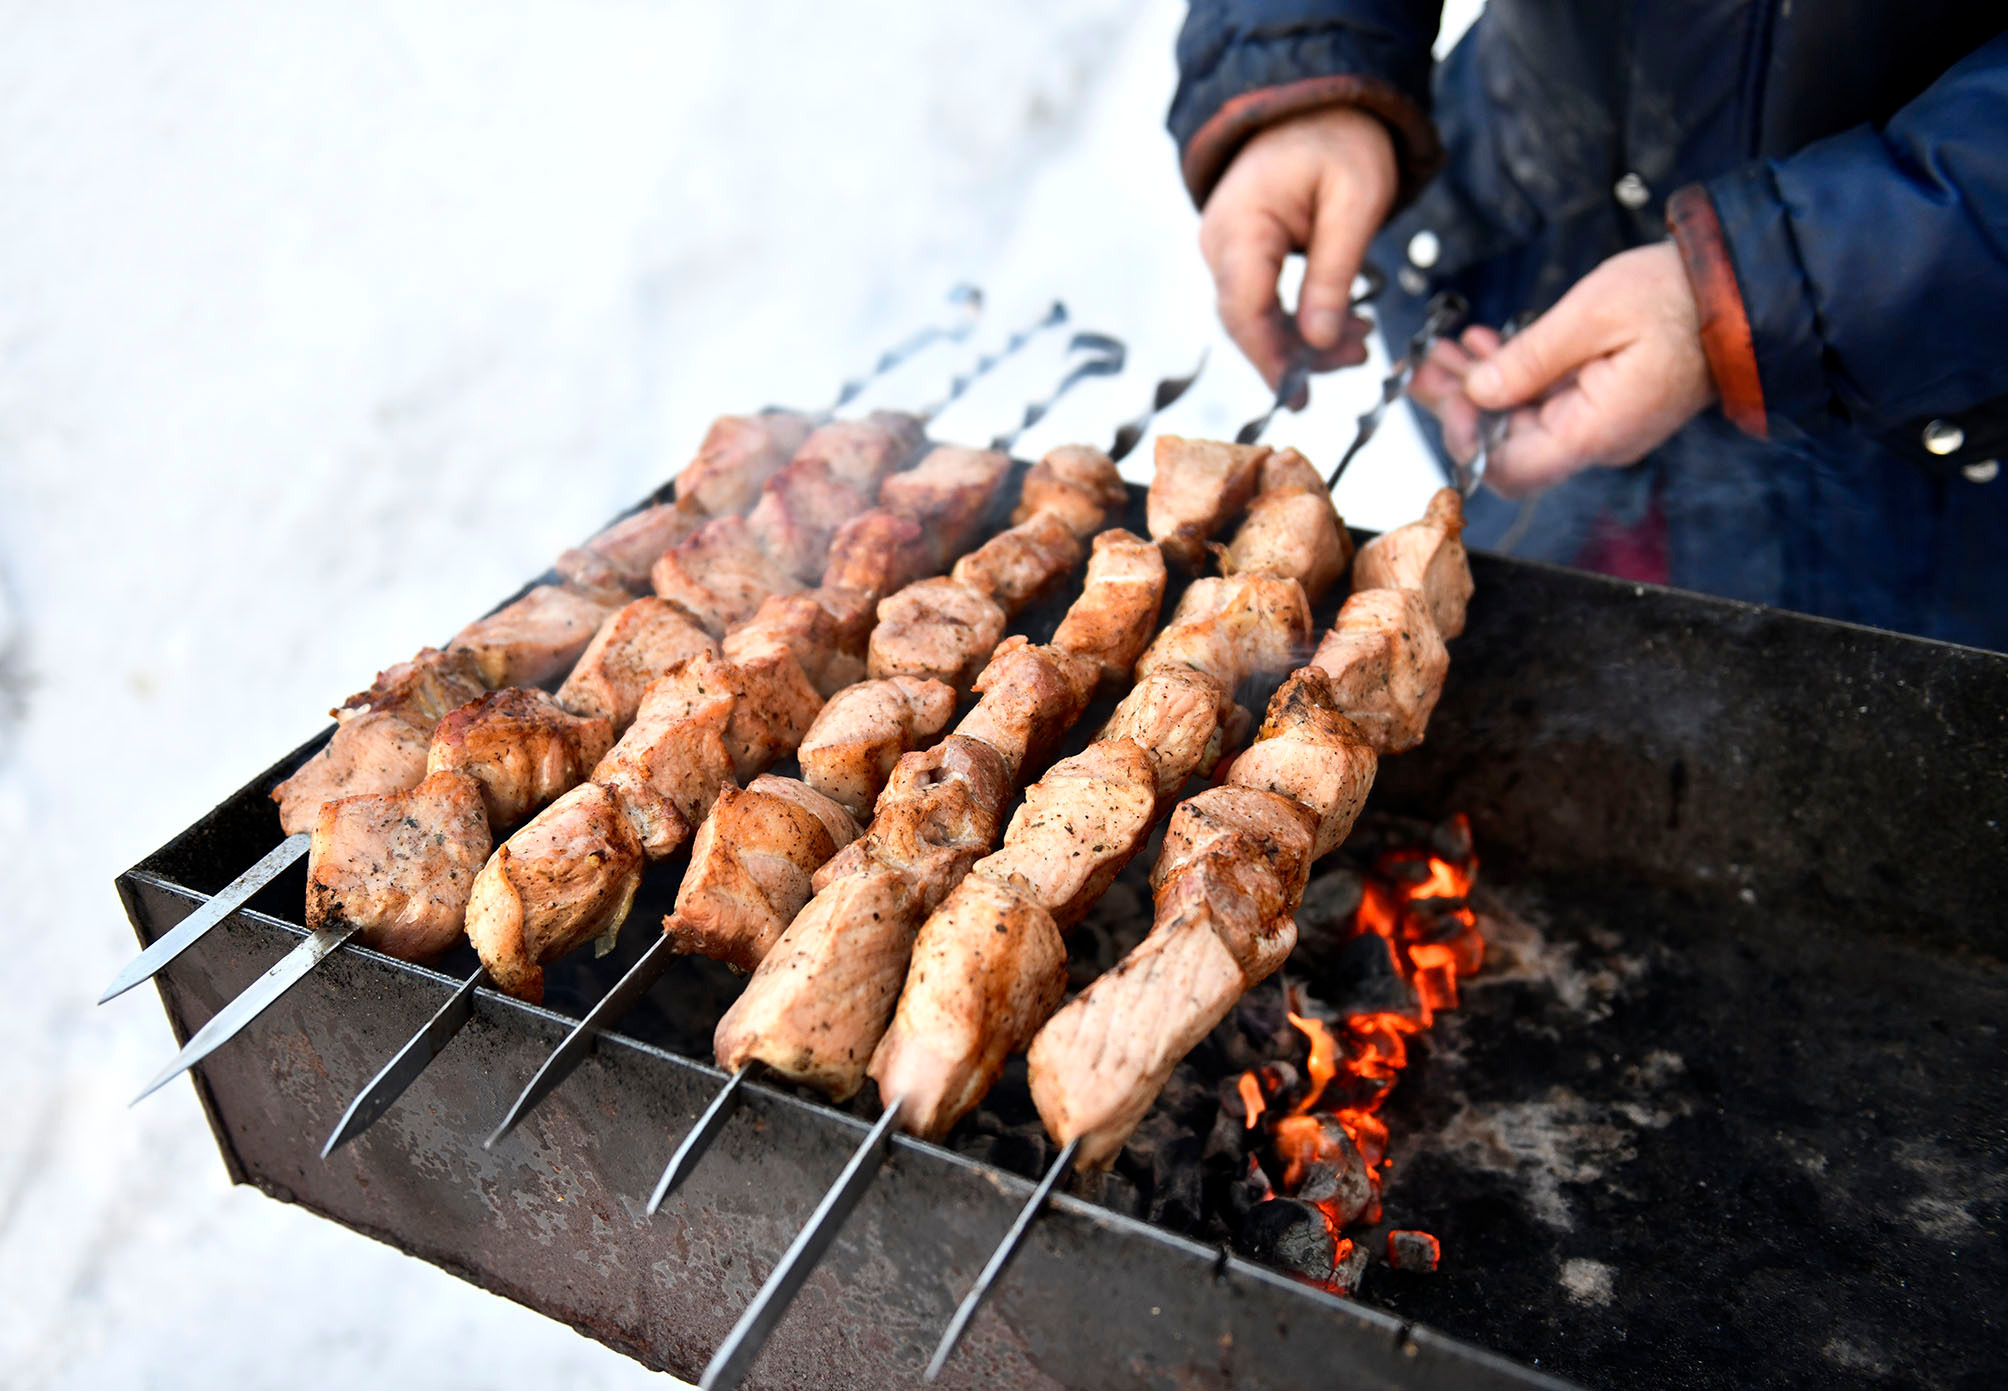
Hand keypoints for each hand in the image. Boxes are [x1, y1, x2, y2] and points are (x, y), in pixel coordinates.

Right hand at [1199, 106, 1396, 391]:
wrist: (1318, 103)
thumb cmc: (1341, 141)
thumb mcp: (1356, 203)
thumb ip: (1334, 275)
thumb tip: (1318, 342)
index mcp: (1241, 225)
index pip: (1244, 309)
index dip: (1270, 358)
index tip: (1299, 395)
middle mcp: (1220, 241)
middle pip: (1246, 321)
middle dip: (1297, 353)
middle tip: (1359, 358)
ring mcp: (1226, 249)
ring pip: (1255, 317)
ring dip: (1304, 339)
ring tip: (1362, 343)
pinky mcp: (1242, 254)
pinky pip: (1262, 300)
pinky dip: (1299, 318)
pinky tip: (1343, 325)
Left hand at [1409, 243, 1716, 498]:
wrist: (1742, 288)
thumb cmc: (1679, 295)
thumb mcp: (1594, 312)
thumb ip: (1530, 358)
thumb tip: (1477, 391)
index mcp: (1596, 431)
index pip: (1511, 470)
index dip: (1466, 442)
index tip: (1444, 399)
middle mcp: (1596, 439)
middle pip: (1506, 446)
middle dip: (1459, 408)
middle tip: (1422, 369)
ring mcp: (1599, 422)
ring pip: (1519, 420)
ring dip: (1476, 387)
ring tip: (1440, 351)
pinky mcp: (1601, 400)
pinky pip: (1543, 400)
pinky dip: (1509, 375)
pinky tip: (1482, 345)